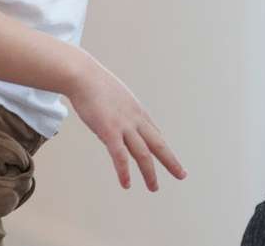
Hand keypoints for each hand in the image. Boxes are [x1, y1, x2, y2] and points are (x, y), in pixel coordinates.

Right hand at [64, 53, 186, 191]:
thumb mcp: (114, 95)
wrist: (82, 75)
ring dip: (150, 173)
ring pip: (143, 154)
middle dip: (171, 161)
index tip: (169, 158)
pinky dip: (124, 172)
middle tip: (182, 175)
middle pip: (158, 144)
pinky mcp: (109, 131)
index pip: (154, 133)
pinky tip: (126, 184)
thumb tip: (111, 117)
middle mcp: (135, 119)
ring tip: (154, 188)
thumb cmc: (93, 84)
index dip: (162, 148)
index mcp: (137, 111)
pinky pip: (120, 156)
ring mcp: (124, 125)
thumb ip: (117, 109)